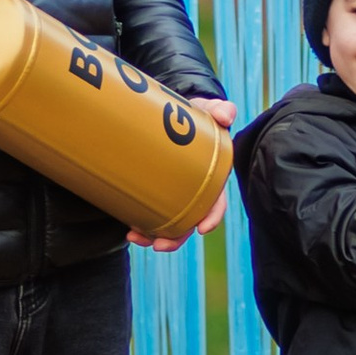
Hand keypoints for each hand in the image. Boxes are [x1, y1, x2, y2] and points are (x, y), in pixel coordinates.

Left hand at [135, 99, 235, 250]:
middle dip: (176, 237)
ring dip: (154, 236)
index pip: (216, 202)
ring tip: (134, 237)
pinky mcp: (155, 190)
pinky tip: (128, 228)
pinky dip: (141, 224)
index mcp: (212, 177)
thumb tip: (227, 115)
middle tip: (158, 245)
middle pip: (189, 221)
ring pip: (169, 223)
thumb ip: (219, 110)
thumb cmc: (195, 115)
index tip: (201, 230)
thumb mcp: (207, 110)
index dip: (211, 217)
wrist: (172, 112)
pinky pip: (151, 213)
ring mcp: (174, 193)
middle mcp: (194, 190)